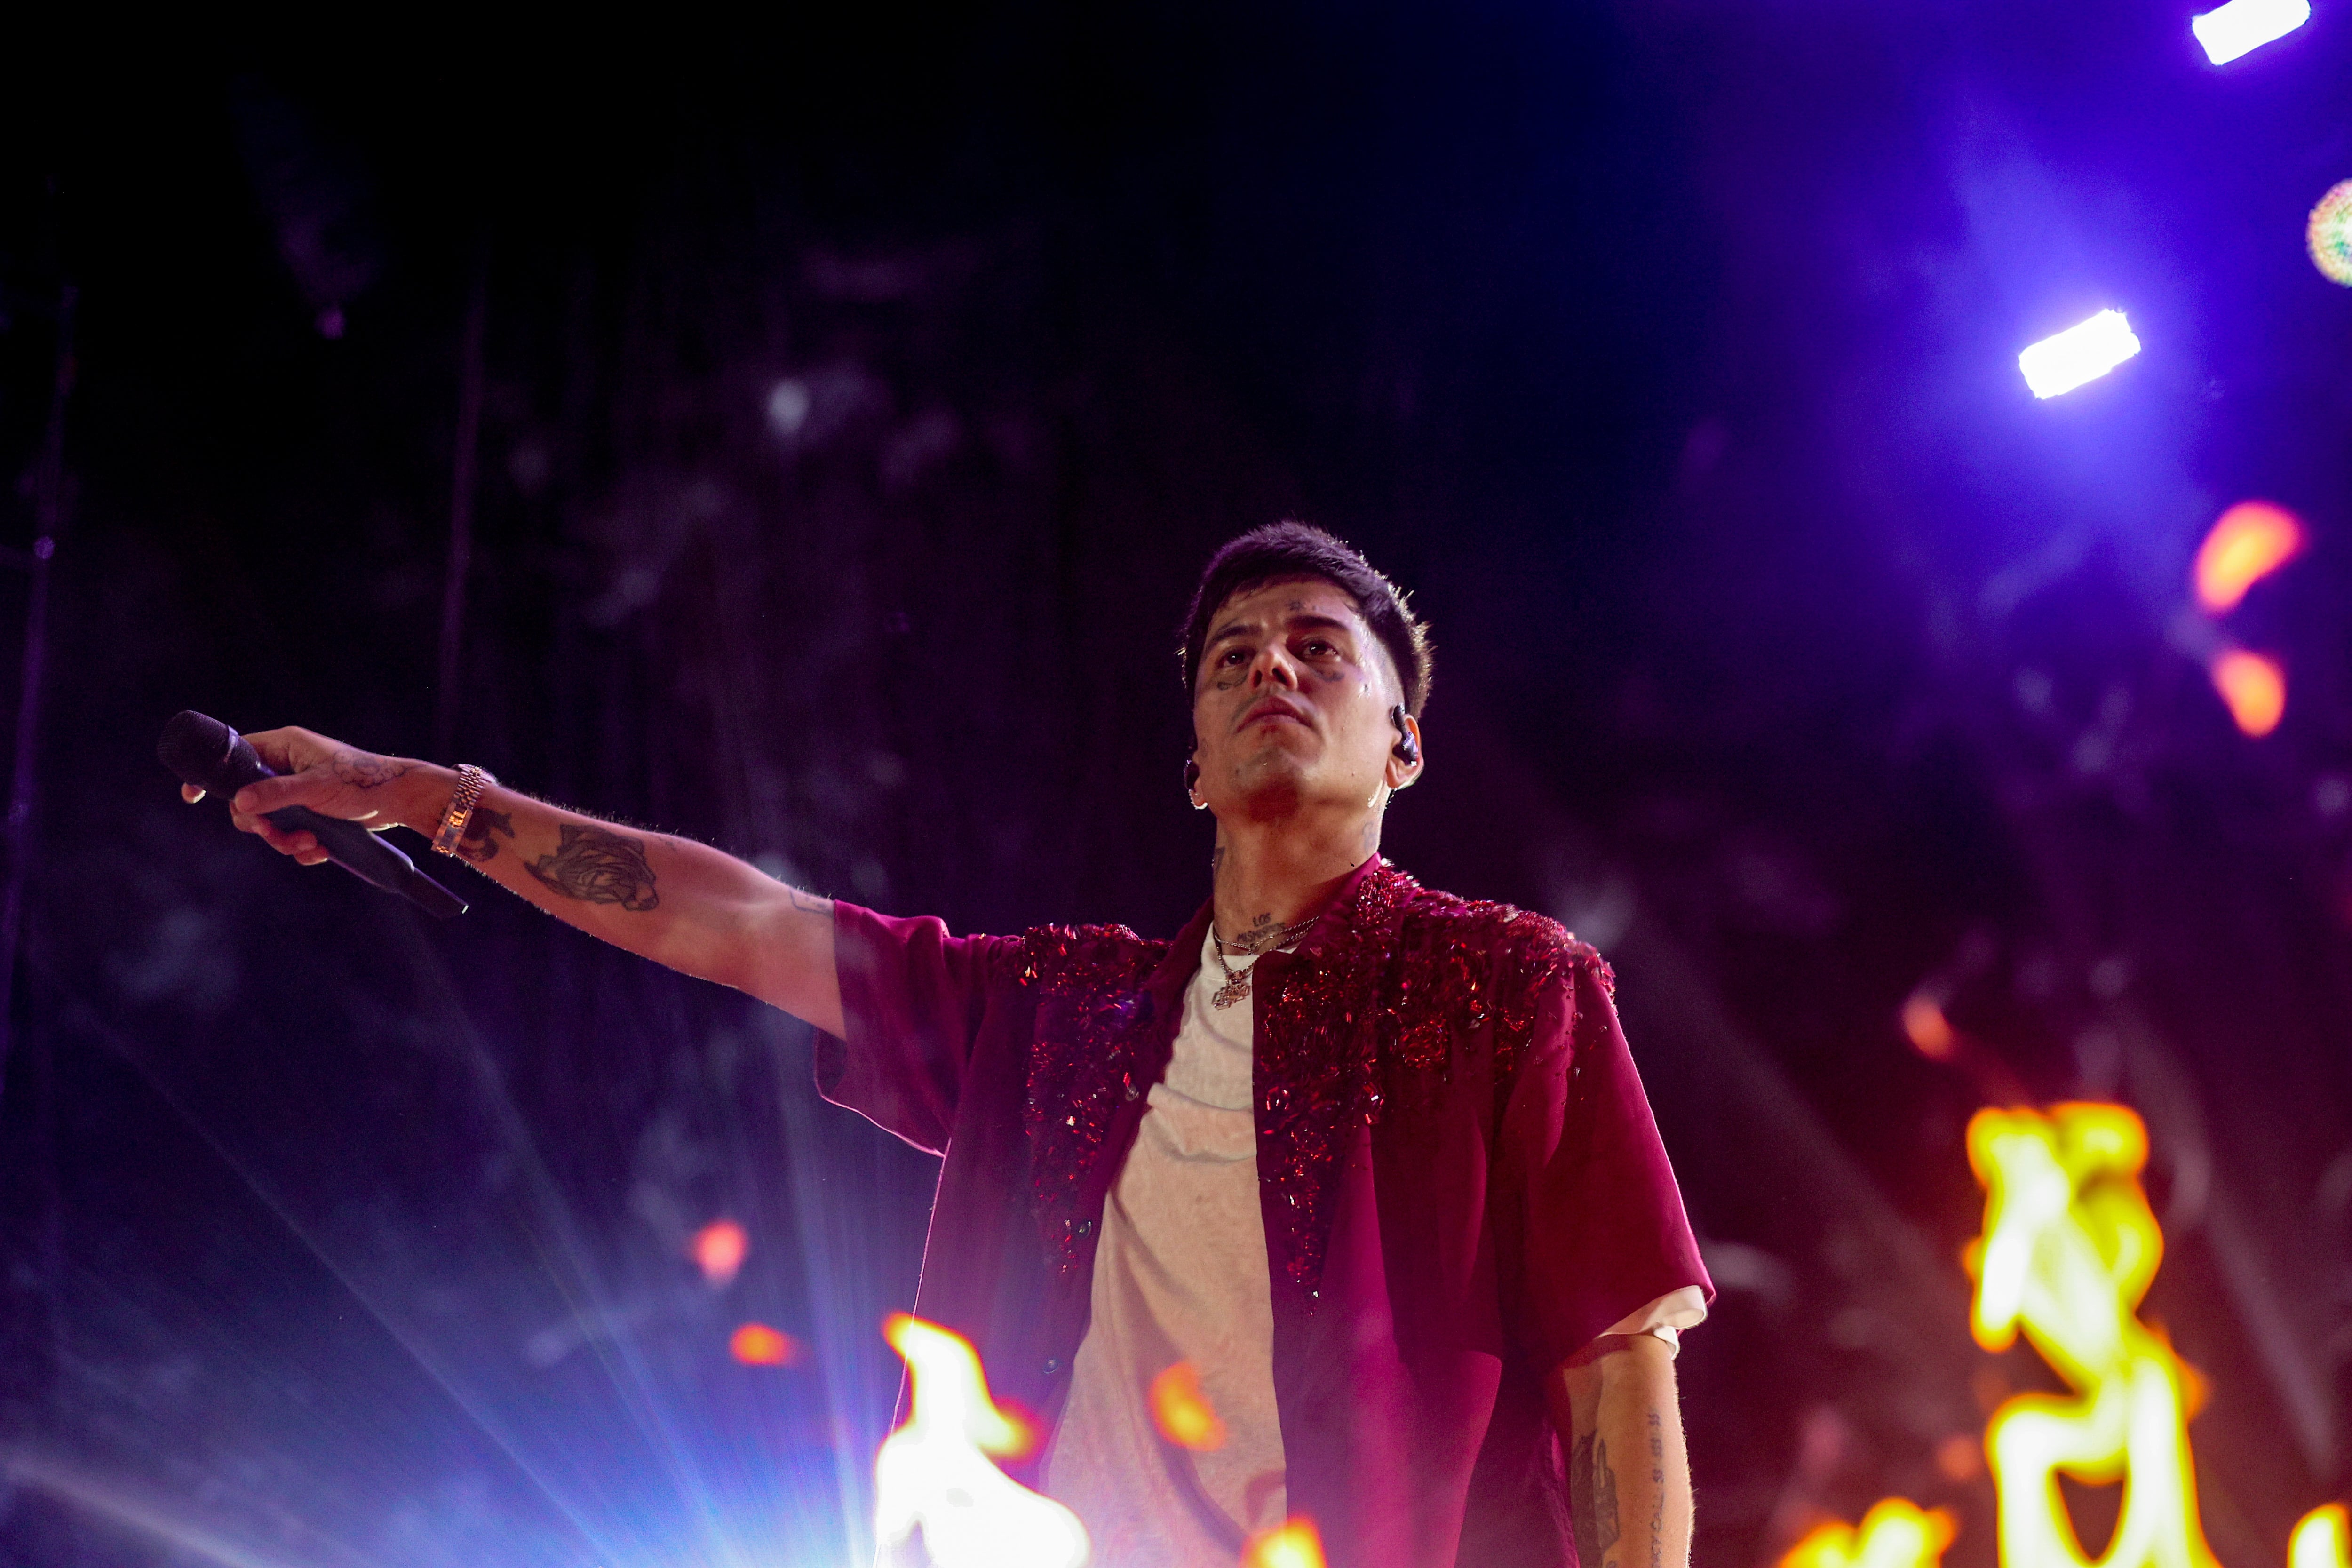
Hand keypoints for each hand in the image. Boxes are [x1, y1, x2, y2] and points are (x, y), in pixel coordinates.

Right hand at [178, 727, 445, 867]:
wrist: (401, 801)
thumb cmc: (363, 782)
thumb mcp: (316, 787)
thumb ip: (276, 794)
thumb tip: (238, 804)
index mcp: (284, 746)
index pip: (235, 755)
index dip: (213, 775)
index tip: (191, 796)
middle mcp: (287, 766)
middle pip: (247, 799)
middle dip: (261, 825)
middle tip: (277, 837)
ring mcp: (297, 791)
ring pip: (269, 821)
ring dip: (284, 841)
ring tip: (310, 847)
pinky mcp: (311, 812)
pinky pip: (290, 833)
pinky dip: (301, 846)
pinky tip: (320, 852)